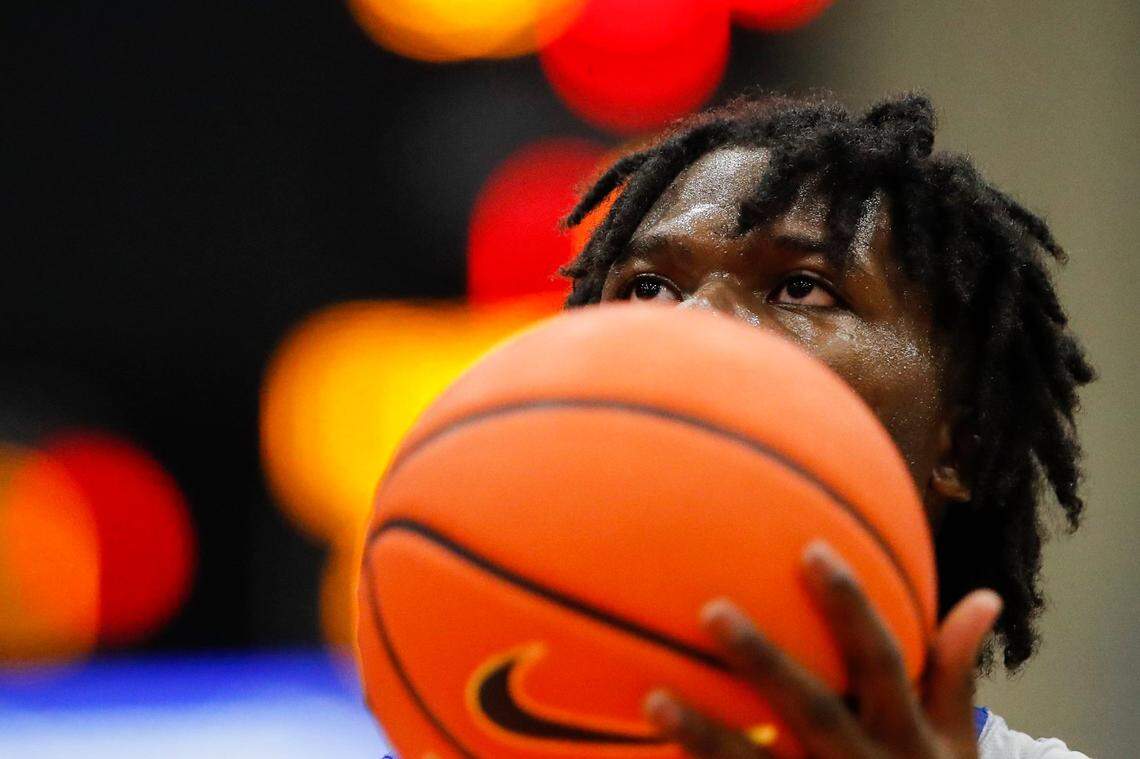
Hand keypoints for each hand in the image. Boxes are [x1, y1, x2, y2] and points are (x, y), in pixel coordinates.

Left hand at [641, 540, 1002, 757]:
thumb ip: (956, 673)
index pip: (881, 661)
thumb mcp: (957, 745)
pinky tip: (652, 750)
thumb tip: (985, 597)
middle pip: (813, 710)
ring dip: (706, 735)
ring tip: (653, 698)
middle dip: (765, 663)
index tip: (810, 549)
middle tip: (711, 609)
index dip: (851, 606)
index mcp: (909, 740)